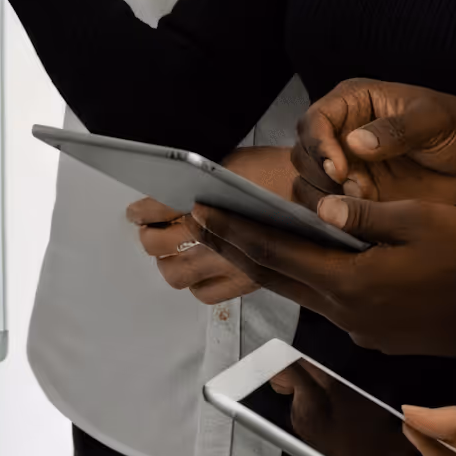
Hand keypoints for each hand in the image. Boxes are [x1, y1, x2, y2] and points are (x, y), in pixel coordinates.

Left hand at [125, 144, 285, 305]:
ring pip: (176, 273)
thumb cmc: (279, 171)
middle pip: (157, 245)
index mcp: (208, 197)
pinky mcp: (245, 281)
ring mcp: (228, 262)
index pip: (155, 209)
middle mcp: (214, 233)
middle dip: (149, 237)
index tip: (136, 213)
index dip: (140, 212)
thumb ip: (200, 179)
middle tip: (151, 231)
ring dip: (167, 262)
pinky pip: (205, 294)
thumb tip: (174, 188)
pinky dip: (195, 284)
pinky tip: (199, 270)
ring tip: (171, 253)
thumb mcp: (233, 161)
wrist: (320, 193)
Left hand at [189, 190, 455, 354]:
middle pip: (278, 277)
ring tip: (247, 240)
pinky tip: (313, 263)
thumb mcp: (417, 219)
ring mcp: (363, 328)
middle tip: (205, 224)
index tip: (204, 211)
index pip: (277, 253)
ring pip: (304, 293)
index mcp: (351, 281)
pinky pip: (335, 305)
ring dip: (274, 266)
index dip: (236, 231)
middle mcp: (348, 311)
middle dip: (238, 248)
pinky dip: (313, 281)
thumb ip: (363, 214)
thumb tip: (320, 207)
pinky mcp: (380, 335)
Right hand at [291, 80, 455, 208]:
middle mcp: (342, 132)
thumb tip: (356, 141)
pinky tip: (365, 215)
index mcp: (353, 102)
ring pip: (309, 182)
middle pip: (304, 153)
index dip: (319, 145)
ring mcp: (347, 165)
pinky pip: (330, 206)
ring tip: (363, 201)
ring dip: (328, 197)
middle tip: (354, 189)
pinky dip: (339, 214)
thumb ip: (396, 129)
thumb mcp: (433, 120)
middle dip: (321, 175)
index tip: (341, 168)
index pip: (314, 120)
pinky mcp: (356, 193)